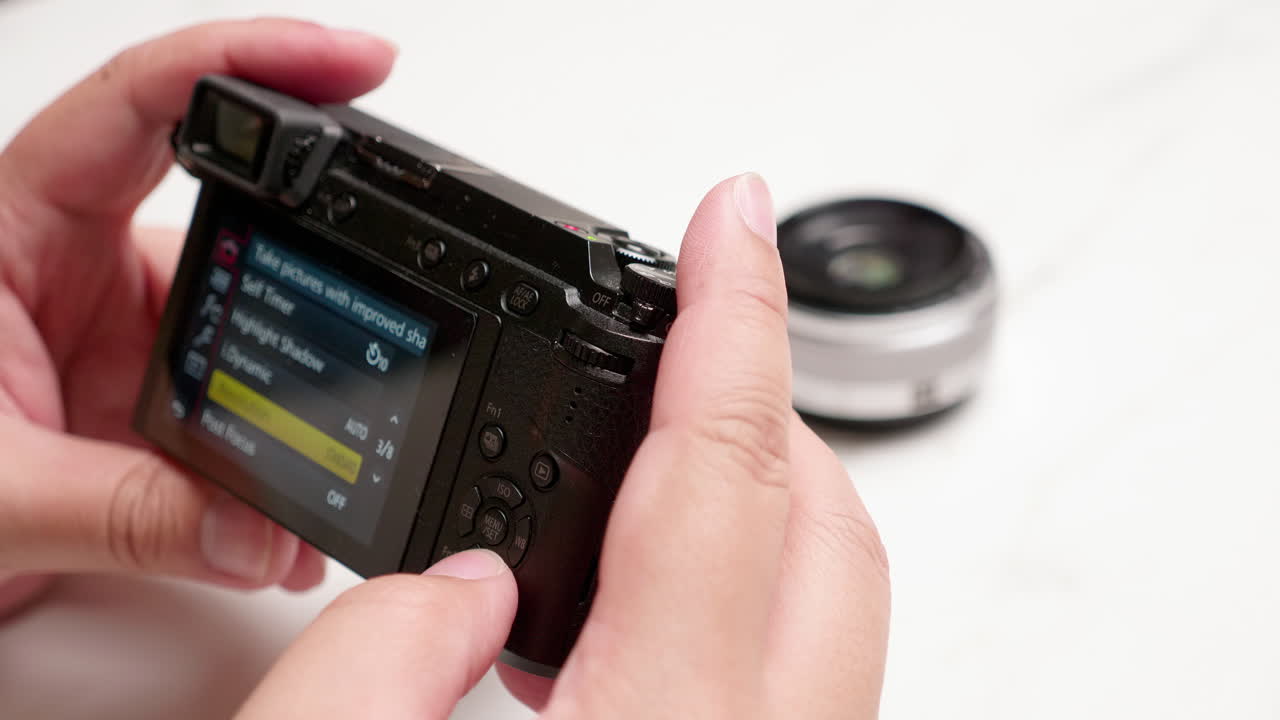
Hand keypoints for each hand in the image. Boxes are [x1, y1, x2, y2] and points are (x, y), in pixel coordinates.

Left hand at [0, 20, 396, 613]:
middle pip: (235, 214)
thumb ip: (130, 515)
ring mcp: (118, 322)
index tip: (355, 65)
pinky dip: (276, 447)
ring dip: (297, 381)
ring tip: (330, 443)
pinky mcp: (145, 388)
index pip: (146, 103)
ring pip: (250, 319)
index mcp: (18, 222)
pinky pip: (239, 396)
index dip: (255, 61)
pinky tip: (291, 493)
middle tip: (389, 278)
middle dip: (321, 248)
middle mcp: (77, 256)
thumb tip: (264, 535)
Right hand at [234, 175, 890, 718]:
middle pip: (821, 519)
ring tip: (652, 463)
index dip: (733, 312)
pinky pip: (810, 659)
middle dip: (755, 403)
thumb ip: (376, 664)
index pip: (725, 466)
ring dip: (759, 497)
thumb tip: (452, 582)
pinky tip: (656, 603)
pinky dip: (753, 590)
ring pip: (834, 585)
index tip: (730, 220)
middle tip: (675, 353)